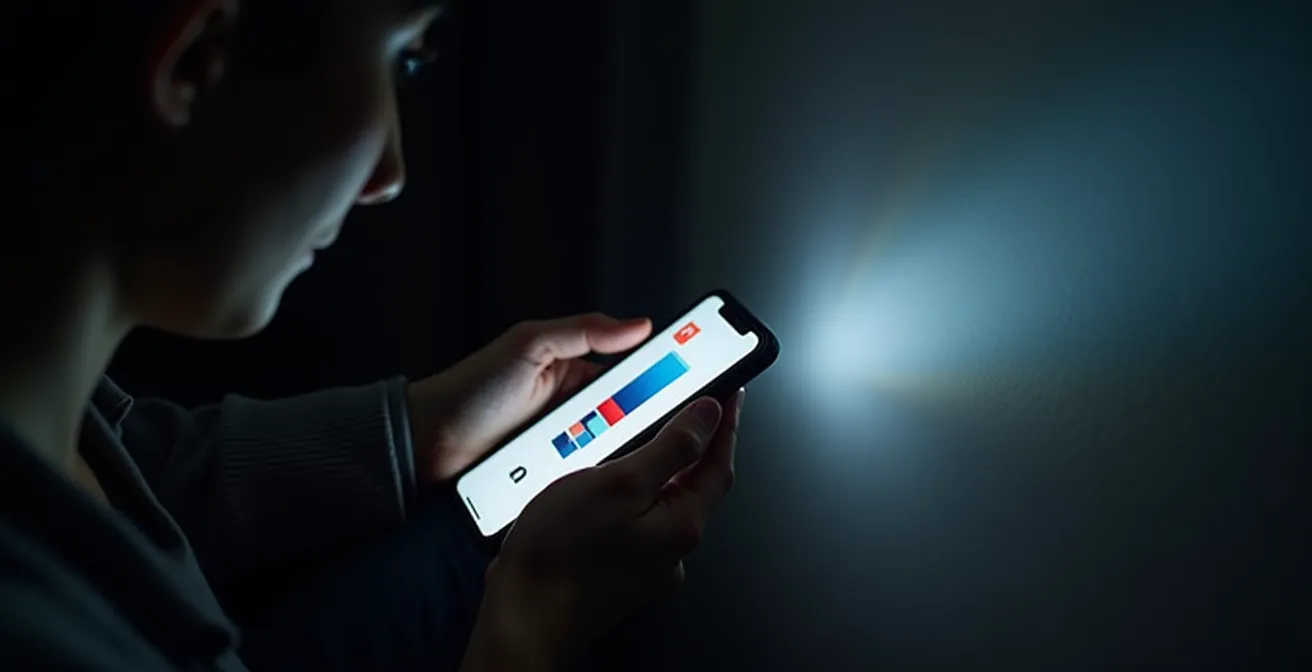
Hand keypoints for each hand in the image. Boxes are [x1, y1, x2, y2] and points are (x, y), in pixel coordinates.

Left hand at [405, 313, 652, 483]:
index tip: (690, 375)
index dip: (661, 374)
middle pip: (628, 417)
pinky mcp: (556, 476)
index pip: (633, 371)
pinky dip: (589, 477)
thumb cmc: (471, 389)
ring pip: (610, 451)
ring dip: (606, 450)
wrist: (428, 442)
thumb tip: (638, 325)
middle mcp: (577, 410)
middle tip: (620, 418)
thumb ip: (583, 331)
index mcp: (577, 372)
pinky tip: (585, 475)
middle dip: (631, 421)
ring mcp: (567, 445)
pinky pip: (585, 478)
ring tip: (580, 442)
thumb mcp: (528, 344)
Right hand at [462, 390, 744, 670]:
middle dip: (691, 446)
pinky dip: (626, 499)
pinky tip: (597, 490)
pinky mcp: (617, 574)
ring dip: (653, 471)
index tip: (728, 395)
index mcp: (681, 524)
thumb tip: (708, 416)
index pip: (719, 464)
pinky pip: (633, 524)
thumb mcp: (620, 482)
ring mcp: (645, 567)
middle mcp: (671, 550)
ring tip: (635, 442)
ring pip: (660, 504)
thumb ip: (672, 448)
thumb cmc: (559, 557)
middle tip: (686, 410)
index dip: (726, 424)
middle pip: (693, 485)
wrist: (520, 621)